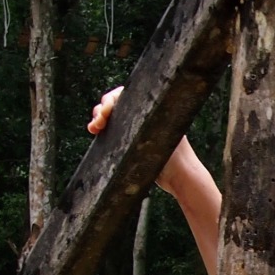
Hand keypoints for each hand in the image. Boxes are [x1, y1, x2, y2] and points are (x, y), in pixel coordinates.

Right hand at [86, 85, 204, 198]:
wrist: (181, 179)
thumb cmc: (177, 157)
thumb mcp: (162, 135)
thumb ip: (147, 123)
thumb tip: (127, 104)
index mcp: (153, 108)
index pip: (125, 95)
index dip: (111, 100)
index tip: (105, 113)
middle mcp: (144, 115)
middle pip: (116, 104)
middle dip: (102, 109)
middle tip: (97, 124)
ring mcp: (136, 129)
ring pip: (112, 117)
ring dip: (98, 118)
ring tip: (93, 128)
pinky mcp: (131, 142)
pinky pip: (113, 130)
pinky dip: (101, 129)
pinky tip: (93, 131)